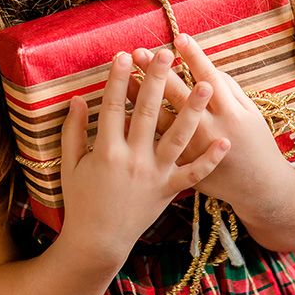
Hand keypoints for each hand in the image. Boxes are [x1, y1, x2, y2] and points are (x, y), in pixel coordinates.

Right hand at [58, 48, 228, 261]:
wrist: (98, 241)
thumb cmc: (81, 200)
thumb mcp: (69, 165)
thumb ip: (72, 131)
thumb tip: (76, 99)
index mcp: (105, 151)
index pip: (112, 106)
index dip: (119, 79)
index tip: (125, 55)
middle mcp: (132, 159)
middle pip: (147, 113)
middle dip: (157, 81)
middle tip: (166, 54)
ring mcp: (154, 175)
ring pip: (177, 137)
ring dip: (192, 110)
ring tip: (206, 84)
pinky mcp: (168, 189)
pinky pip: (193, 174)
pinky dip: (210, 159)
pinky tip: (225, 142)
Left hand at [129, 34, 291, 206]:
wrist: (259, 190)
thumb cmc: (257, 145)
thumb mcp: (252, 113)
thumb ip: (231, 90)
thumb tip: (207, 70)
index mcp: (230, 113)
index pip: (209, 77)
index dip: (194, 56)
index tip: (178, 37)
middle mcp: (209, 130)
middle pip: (178, 95)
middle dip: (157, 72)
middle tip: (139, 51)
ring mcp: (193, 151)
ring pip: (161, 120)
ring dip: (141, 97)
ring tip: (124, 77)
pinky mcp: (182, 168)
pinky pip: (155, 146)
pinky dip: (139, 131)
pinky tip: (123, 113)